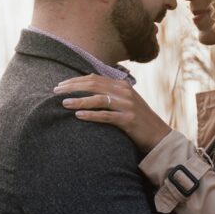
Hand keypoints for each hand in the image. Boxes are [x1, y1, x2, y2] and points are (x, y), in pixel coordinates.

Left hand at [54, 74, 171, 152]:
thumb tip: (87, 91)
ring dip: (79, 100)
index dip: (75, 80)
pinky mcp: (128, 120)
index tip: (60, 85)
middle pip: (93, 85)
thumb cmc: (138, 120)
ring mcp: (127, 105)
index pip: (94, 78)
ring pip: (98, 99)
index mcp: (122, 85)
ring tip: (64, 103)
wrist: (158, 135)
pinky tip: (78, 116)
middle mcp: (124, 92)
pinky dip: (91, 115)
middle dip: (72, 87)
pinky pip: (106, 116)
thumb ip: (111, 94)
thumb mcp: (126, 102)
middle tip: (56, 92)